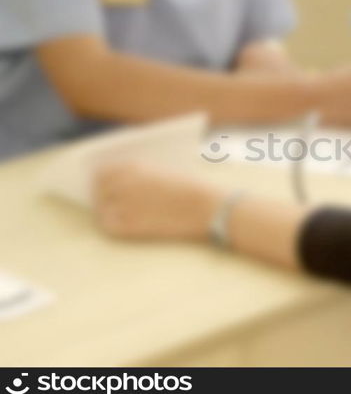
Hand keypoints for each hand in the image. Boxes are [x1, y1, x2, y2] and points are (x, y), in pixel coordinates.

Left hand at [93, 162, 224, 240]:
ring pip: (101, 208)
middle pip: (98, 189)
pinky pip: (109, 226)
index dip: (100, 178)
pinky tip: (118, 225)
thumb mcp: (165, 172)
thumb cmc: (193, 189)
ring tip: (111, 213)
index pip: (102, 171)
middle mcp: (125, 184)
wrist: (208, 208)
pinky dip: (110, 225)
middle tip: (103, 200)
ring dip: (104, 210)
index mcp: (134, 167)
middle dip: (100, 194)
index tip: (100, 182)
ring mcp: (126, 206)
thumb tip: (122, 182)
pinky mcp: (132, 227)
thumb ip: (142, 174)